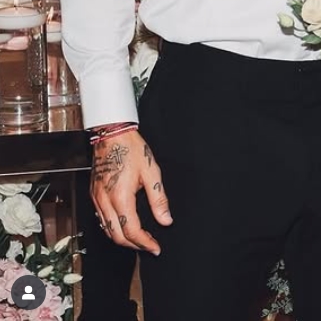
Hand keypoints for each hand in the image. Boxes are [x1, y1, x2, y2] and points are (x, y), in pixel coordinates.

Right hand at [91, 129, 171, 253]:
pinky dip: (112, 228)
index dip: (145, 243)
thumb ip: (159, 199)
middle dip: (134, 245)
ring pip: (107, 230)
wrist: (112, 134)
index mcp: (121, 197)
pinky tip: (123, 224)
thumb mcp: (151, 172)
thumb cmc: (131, 149)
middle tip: (149, 245)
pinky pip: (101, 219)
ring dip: (122, 238)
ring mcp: (97, 198)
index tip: (155, 248)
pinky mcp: (93, 194)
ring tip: (139, 238)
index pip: (132, 231)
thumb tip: (166, 220)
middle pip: (117, 236)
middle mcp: (105, 201)